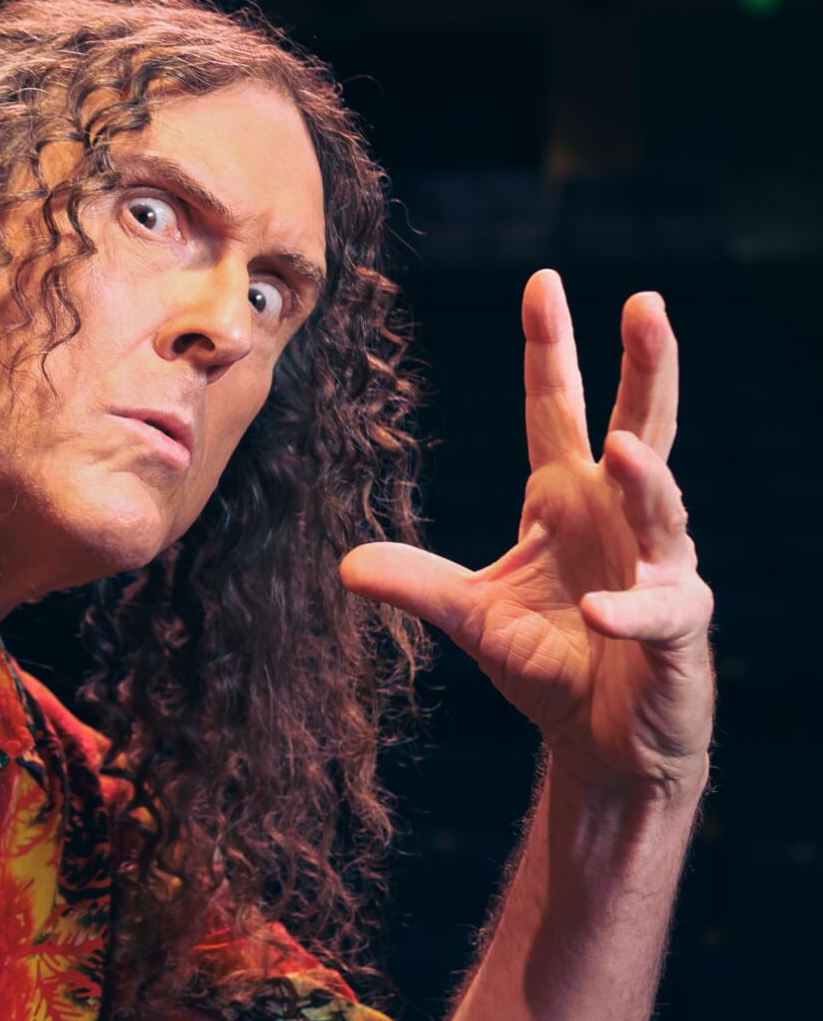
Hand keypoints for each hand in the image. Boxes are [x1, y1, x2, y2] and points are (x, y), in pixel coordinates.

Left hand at [341, 269, 713, 798]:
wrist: (604, 738)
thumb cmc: (552, 661)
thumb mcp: (471, 617)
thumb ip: (418, 584)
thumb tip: (346, 566)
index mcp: (568, 499)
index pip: (559, 409)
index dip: (551, 348)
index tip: (543, 282)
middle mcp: (620, 518)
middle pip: (640, 427)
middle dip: (646, 368)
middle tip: (645, 303)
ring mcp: (657, 568)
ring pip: (660, 509)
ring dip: (642, 480)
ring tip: (617, 448)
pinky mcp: (674, 628)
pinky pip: (654, 610)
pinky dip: (625, 609)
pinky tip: (594, 608)